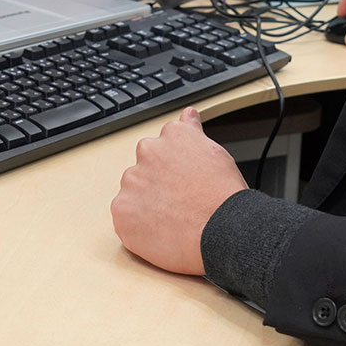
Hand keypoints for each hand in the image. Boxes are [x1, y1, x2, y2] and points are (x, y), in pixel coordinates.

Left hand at [111, 107, 247, 274]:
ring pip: (133, 191)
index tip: (182, 181)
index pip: (163, 145)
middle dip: (157, 183)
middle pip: (145, 167)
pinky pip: (124, 216)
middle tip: (179, 202)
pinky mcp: (122, 210)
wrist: (221, 231)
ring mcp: (132, 181)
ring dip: (146, 202)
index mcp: (172, 135)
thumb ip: (193, 132)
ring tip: (172, 219)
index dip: (173, 168)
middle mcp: (148, 151)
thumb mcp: (216, 153)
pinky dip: (137, 225)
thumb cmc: (224, 197)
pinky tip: (160, 231)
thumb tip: (188, 114)